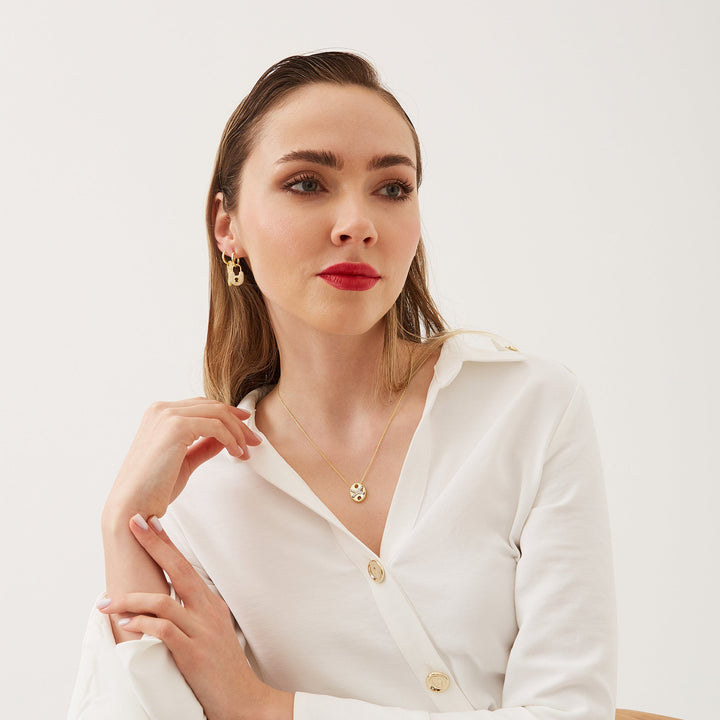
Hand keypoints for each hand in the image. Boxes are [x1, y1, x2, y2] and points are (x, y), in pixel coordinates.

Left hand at [98, 514, 293, 719]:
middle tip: (134, 524)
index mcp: (210, 603)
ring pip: (163, 601)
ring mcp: (201, 629)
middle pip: (179, 568)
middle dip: (154, 545)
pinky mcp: (193, 652)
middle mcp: (207, 609)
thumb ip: (193, 613)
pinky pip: (164, 631)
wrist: (242, 699)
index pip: (185, 565)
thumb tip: (166, 601)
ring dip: (130, 599)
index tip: (150, 523)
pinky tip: (126, 624)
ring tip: (105, 603)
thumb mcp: (211, 632)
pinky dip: (142, 625)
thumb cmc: (221, 668)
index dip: (167, 543)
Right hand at [103, 398, 260, 522]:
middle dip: (238, 423)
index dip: (228, 415)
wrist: (132, 508)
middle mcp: (161, 409)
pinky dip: (231, 439)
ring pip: (217, 413)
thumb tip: (226, 437)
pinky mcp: (175, 427)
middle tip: (254, 441)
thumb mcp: (185, 460)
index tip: (246, 429)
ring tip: (246, 451)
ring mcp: (166, 415)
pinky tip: (237, 454)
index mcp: (159, 413)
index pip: (202, 406)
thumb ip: (203, 445)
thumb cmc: (153, 489)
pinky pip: (215, 426)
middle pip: (212, 406)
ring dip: (238, 432)